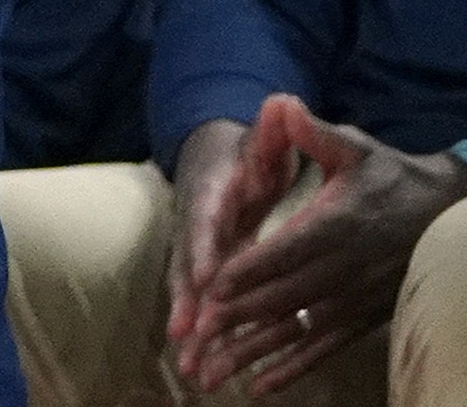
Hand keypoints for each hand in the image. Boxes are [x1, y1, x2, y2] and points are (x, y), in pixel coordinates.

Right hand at [164, 117, 268, 371]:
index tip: (205, 275)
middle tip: (185, 336)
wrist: (217, 158)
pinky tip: (205, 366)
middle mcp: (197, 224)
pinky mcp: (207, 271)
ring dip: (190, 327)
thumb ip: (272, 127)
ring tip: (190, 365)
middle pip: (187, 264)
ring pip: (190, 291)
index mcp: (213, 191)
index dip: (203, 247)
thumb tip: (280, 102)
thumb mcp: (263, 137)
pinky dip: (202, 333)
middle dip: (187, 301)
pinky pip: (202, 304)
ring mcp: (198, 250)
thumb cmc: (249, 151)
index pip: (206, 218)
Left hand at [182, 96, 466, 394]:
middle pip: (282, 298)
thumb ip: (316, 132)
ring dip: (253, 350)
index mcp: (336, 224)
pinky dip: (290, 368)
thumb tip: (282, 104)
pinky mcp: (361, 319)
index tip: (210, 286)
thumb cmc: (390, 175)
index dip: (247, 270)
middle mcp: (343, 269)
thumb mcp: (354, 146)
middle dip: (237, 317)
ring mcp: (353, 299)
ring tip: (213, 371)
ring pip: (295, 330)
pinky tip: (259, 386)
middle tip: (197, 335)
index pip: (284, 252)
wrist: (444, 214)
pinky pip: (322, 349)